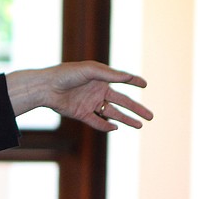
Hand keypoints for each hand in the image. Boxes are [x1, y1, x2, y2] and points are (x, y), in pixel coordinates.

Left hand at [6, 61, 153, 131]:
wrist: (46, 87)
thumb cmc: (66, 74)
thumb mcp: (90, 71)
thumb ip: (109, 74)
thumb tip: (129, 77)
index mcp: (101, 79)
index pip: (122, 81)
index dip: (134, 82)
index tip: (145, 84)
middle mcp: (97, 92)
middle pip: (122, 102)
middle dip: (136, 109)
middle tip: (151, 116)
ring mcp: (90, 104)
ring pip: (112, 114)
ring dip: (126, 119)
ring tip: (140, 125)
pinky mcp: (81, 114)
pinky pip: (96, 122)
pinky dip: (105, 126)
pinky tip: (115, 128)